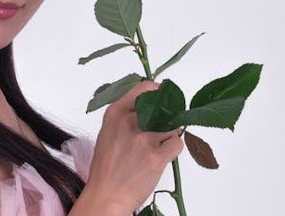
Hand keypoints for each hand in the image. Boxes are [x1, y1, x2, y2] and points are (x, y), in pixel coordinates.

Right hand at [83, 80, 184, 214]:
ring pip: (173, 126)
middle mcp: (129, 121)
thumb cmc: (106, 167)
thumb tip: (149, 107)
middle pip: (162, 107)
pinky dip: (174, 150)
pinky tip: (163, 157)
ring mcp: (144, 139)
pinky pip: (178, 144)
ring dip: (170, 135)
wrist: (106, 195)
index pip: (144, 89)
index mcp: (115, 113)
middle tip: (163, 129)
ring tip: (160, 146)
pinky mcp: (156, 157)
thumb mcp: (108, 132)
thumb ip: (126, 117)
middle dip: (166, 118)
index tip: (162, 100)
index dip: (158, 93)